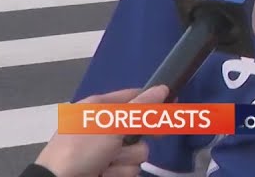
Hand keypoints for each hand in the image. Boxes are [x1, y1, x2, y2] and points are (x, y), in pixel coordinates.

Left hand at [34, 85, 169, 176]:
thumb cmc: (82, 149)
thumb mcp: (110, 125)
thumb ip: (140, 108)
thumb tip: (163, 88)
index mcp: (99, 109)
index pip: (134, 97)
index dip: (154, 101)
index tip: (173, 105)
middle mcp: (104, 128)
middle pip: (139, 127)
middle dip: (137, 138)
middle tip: (157, 136)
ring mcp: (105, 151)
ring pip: (137, 151)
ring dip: (125, 159)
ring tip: (107, 164)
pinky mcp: (108, 169)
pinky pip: (128, 168)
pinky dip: (118, 172)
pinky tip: (104, 173)